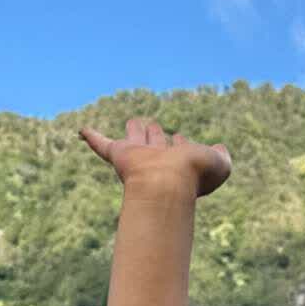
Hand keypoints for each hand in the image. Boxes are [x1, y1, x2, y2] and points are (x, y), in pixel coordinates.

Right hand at [78, 114, 230, 198]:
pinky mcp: (119, 155)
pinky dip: (92, 137)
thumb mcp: (220, 165)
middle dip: (156, 135)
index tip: (181, 138)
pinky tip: (82, 130)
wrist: (168, 182)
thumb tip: (220, 148)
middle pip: (155, 143)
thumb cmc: (195, 176)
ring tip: (133, 123)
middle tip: (154, 128)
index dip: (182, 143)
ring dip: (134, 132)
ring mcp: (137, 157)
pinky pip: (102, 144)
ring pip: (134, 139)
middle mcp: (158, 160)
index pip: (179, 149)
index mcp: (180, 163)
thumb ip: (222, 157)